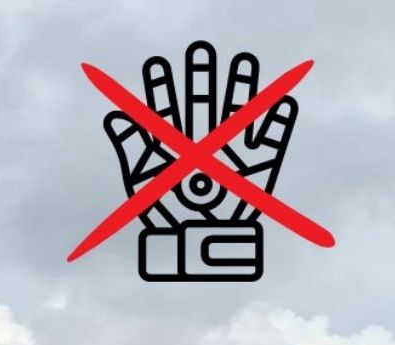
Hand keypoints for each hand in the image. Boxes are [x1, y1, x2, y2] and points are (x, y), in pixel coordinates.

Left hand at [105, 41, 296, 279]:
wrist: (198, 242)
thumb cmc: (168, 214)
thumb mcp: (144, 180)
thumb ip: (133, 146)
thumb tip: (115, 117)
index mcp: (178, 146)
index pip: (168, 110)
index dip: (162, 87)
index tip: (158, 64)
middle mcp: (205, 146)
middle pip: (203, 104)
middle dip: (202, 78)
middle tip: (201, 51)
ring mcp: (232, 155)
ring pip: (237, 114)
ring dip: (241, 89)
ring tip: (243, 63)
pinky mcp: (258, 169)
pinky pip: (271, 142)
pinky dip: (277, 124)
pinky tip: (279, 103)